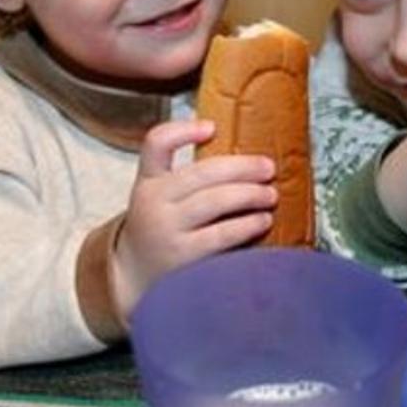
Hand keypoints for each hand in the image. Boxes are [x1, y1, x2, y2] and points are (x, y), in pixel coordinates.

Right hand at [110, 120, 276, 320]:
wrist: (135, 278)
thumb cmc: (162, 230)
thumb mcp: (160, 198)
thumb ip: (187, 178)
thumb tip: (245, 159)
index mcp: (148, 181)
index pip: (156, 143)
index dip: (183, 131)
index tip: (212, 127)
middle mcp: (153, 202)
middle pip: (202, 173)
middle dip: (242, 167)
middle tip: (269, 168)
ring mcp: (166, 229)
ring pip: (214, 201)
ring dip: (250, 194)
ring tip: (271, 195)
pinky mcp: (182, 256)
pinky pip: (221, 234)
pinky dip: (247, 224)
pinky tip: (263, 220)